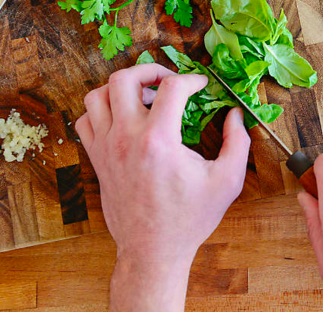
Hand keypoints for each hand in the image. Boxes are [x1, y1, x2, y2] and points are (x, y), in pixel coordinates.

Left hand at [75, 64, 250, 311]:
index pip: (171, 87)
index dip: (192, 80)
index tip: (202, 87)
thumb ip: (237, 142)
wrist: (152, 251)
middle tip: (168, 81)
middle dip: (150, 70)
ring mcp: (106, 148)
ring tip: (143, 96)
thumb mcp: (227, 181)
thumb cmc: (189, 218)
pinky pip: (85, 120)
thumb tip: (236, 115)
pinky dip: (100, 110)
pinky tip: (123, 118)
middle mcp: (126, 138)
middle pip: (124, 79)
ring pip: (97, 95)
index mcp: (159, 140)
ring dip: (121, 87)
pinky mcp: (97, 159)